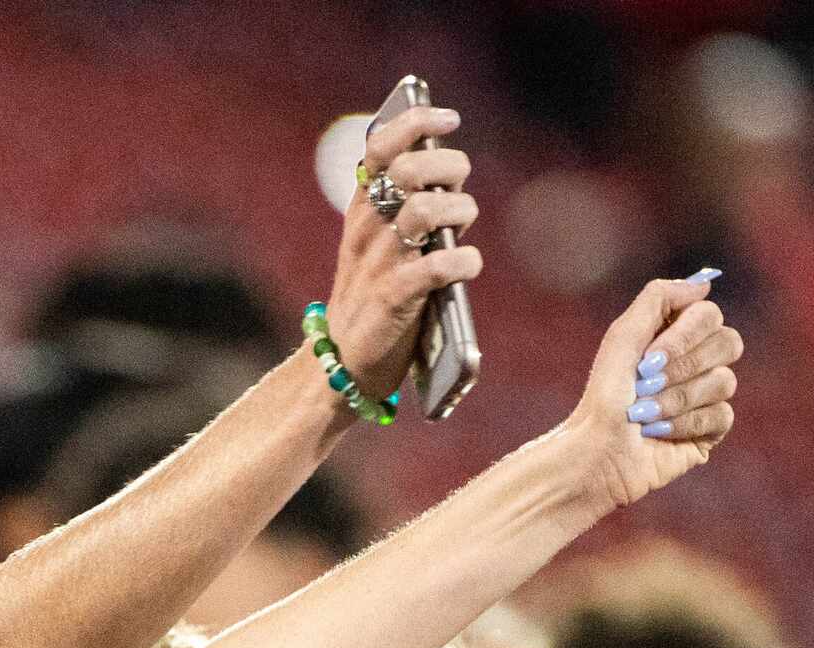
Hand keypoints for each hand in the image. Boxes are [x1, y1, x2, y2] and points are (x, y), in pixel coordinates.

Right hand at [317, 105, 483, 401]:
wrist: (345, 362)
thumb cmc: (376, 294)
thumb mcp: (381, 242)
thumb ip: (408, 204)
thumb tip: (449, 164)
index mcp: (362, 209)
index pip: (380, 147)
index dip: (415, 122)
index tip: (447, 118)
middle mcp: (367, 230)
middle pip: (410, 170)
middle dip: (447, 168)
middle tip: (459, 184)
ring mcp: (378, 264)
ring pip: (423, 210)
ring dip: (457, 211)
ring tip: (462, 226)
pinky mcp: (393, 300)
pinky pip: (435, 268)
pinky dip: (462, 261)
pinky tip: (467, 264)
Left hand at [565, 274, 743, 513]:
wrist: (595, 453)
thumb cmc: (604, 396)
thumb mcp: (623, 335)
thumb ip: (659, 298)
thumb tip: (704, 283)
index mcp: (676, 335)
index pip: (709, 315)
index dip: (684, 335)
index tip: (648, 358)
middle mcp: (696, 361)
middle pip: (728, 342)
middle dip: (683, 367)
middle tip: (645, 385)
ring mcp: (706, 396)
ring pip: (724, 382)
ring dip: (675, 399)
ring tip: (643, 415)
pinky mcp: (710, 431)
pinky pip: (721, 415)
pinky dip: (684, 425)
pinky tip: (657, 435)